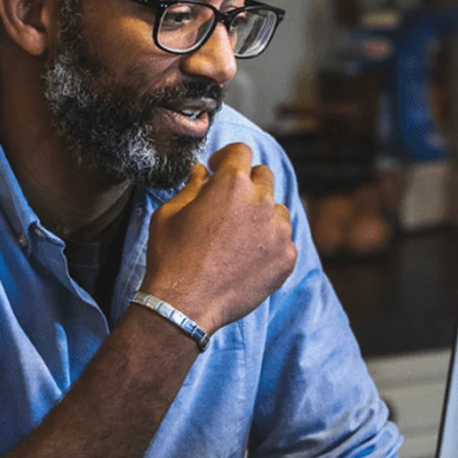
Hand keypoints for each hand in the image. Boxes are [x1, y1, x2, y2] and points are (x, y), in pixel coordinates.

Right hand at [139, 143, 296, 332]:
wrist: (184, 305)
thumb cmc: (171, 256)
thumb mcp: (170, 213)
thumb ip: (191, 186)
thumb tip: (201, 171)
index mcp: (232, 183)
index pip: (242, 152)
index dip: (227, 158)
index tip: (218, 169)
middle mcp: (261, 201)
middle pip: (264, 176)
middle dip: (246, 184)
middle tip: (228, 204)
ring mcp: (278, 230)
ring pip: (277, 209)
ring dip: (261, 215)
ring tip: (238, 237)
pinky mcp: (287, 257)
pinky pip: (284, 240)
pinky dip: (269, 244)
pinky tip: (247, 258)